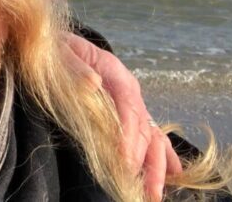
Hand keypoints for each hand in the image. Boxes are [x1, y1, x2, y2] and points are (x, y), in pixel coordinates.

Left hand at [63, 33, 182, 200]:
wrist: (59, 44)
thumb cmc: (58, 50)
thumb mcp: (61, 52)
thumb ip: (75, 67)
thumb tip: (93, 83)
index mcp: (114, 73)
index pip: (128, 106)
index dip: (128, 135)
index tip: (124, 160)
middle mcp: (128, 89)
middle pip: (144, 127)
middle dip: (146, 161)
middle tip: (144, 189)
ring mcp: (130, 102)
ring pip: (150, 136)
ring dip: (155, 166)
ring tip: (155, 194)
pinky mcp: (127, 111)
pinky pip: (150, 134)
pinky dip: (162, 154)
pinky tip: (174, 175)